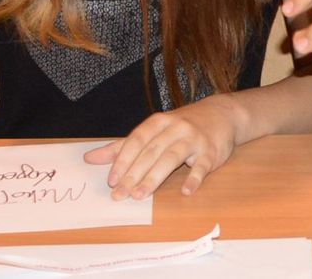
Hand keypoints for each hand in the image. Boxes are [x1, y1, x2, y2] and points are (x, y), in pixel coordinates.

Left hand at [84, 96, 241, 198]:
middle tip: (120, 195)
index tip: (111, 180)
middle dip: (134, 174)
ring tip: (140, 195)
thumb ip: (122, 146)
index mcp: (158, 122)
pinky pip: (202, 165)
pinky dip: (194, 178)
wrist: (221, 115)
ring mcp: (194, 139)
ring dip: (155, 177)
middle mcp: (175, 127)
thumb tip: (90, 158)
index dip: (123, 160)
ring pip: (171, 157)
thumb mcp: (152, 131)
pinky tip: (185, 191)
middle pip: (151, 151)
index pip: (136, 140)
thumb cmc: (180, 127)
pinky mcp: (211, 151)